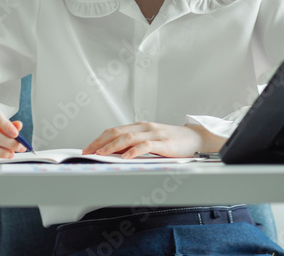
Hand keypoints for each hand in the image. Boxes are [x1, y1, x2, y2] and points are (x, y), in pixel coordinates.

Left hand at [83, 122, 218, 158]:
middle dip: (100, 142)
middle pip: (117, 132)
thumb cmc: (173, 142)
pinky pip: (146, 146)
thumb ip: (135, 145)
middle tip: (87, 152)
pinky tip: (125, 157)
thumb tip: (115, 154)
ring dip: (112, 146)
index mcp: (140, 127)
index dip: (99, 139)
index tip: (87, 149)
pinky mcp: (164, 143)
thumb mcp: (151, 141)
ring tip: (101, 154)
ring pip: (128, 137)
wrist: (196, 138)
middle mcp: (145, 127)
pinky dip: (134, 151)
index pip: (114, 130)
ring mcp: (154, 134)